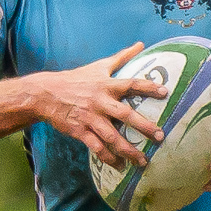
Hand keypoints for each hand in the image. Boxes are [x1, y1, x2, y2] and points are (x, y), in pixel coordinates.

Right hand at [29, 43, 167, 169]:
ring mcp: (90, 118)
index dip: (148, 87)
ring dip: (128, 150)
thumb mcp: (98, 66)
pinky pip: (96, 147)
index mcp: (106, 85)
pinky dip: (108, 158)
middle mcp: (100, 102)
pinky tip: (120, 166)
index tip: (164, 92)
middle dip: (143, 126)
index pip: (131, 84)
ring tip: (143, 161)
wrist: (46, 94)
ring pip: (111, 136)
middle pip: (125, 114)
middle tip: (159, 136)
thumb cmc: (76, 79)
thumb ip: (121, 57)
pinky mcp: (80, 131)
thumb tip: (140, 44)